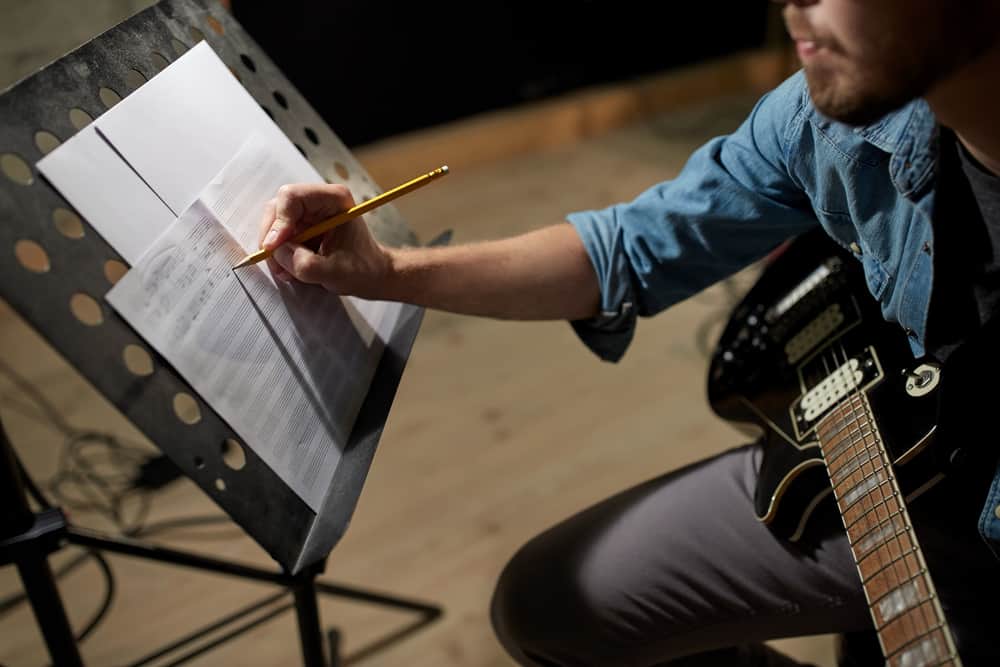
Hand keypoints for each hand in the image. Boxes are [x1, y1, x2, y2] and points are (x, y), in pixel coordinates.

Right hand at [257, 183, 392, 297]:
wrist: (371, 275)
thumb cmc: (362, 270)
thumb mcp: (335, 273)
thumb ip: (305, 263)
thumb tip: (277, 252)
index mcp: (334, 199)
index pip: (292, 197)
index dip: (279, 222)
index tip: (273, 248)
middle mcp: (318, 199)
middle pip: (277, 208)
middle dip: (272, 238)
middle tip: (276, 264)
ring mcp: (308, 212)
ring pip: (274, 223)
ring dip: (275, 249)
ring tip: (285, 271)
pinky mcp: (302, 226)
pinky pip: (279, 235)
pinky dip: (279, 253)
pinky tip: (290, 268)